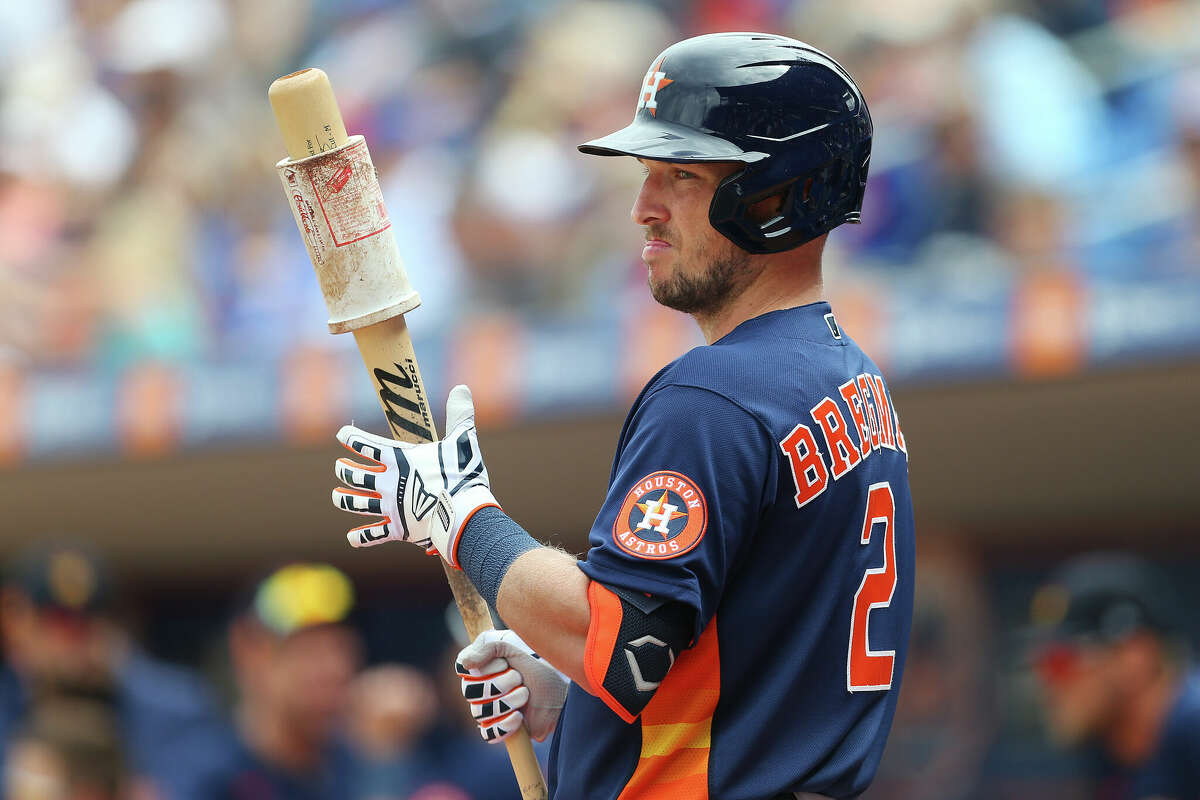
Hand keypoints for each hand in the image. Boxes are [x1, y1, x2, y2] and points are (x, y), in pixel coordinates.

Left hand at [332, 384, 497, 565]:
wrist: (464, 513)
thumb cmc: (463, 475)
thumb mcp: (463, 440)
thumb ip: (459, 415)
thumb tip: (462, 388)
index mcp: (400, 460)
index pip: (368, 446)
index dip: (352, 439)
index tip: (341, 436)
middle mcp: (390, 483)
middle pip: (356, 475)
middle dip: (344, 470)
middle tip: (339, 467)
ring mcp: (391, 507)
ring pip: (358, 503)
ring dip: (344, 499)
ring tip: (336, 496)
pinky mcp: (399, 530)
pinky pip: (374, 535)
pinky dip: (361, 537)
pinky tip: (351, 538)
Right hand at [456, 630, 567, 742]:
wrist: (558, 693)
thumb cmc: (536, 669)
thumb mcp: (514, 650)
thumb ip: (488, 647)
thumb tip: (465, 663)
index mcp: (478, 668)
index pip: (463, 669)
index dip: (482, 668)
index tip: (504, 663)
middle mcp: (478, 690)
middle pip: (470, 692)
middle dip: (499, 684)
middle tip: (519, 678)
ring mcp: (487, 711)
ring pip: (480, 712)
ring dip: (508, 701)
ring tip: (525, 694)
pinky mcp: (498, 730)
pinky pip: (489, 733)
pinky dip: (506, 724)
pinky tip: (519, 716)